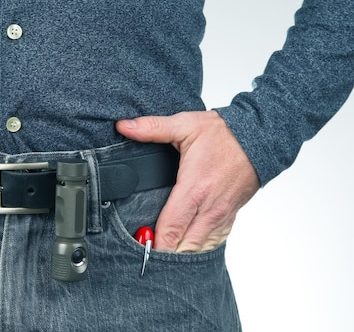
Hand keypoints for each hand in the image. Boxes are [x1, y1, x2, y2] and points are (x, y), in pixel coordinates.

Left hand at [116, 111, 259, 252]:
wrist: (259, 138)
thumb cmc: (224, 134)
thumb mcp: (185, 125)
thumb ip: (152, 128)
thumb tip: (123, 126)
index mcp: (195, 189)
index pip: (172, 227)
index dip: (154, 244)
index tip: (138, 250)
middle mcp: (209, 208)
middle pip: (184, 246)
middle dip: (164, 254)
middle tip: (142, 257)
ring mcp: (221, 215)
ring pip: (199, 248)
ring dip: (180, 254)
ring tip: (158, 257)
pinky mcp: (229, 216)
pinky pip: (212, 242)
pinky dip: (197, 248)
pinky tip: (182, 250)